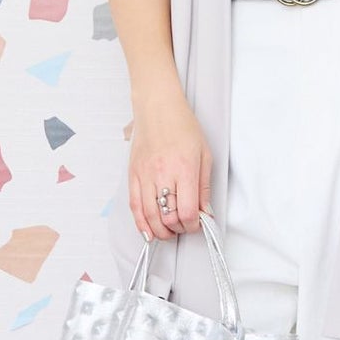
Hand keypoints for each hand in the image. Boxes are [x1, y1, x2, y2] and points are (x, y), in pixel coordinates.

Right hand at [128, 88, 212, 240]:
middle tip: (184, 226)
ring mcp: (145, 175)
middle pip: (168, 217)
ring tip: (169, 232)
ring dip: (160, 231)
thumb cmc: (182, 126)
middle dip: (178, 229)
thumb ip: (204, 187)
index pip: (188, 211)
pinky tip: (147, 231)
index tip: (198, 223)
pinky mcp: (133, 175)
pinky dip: (141, 222)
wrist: (157, 107)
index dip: (194, 225)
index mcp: (184, 169)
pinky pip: (134, 205)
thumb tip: (205, 211)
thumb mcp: (205, 155)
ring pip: (150, 216)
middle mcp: (163, 174)